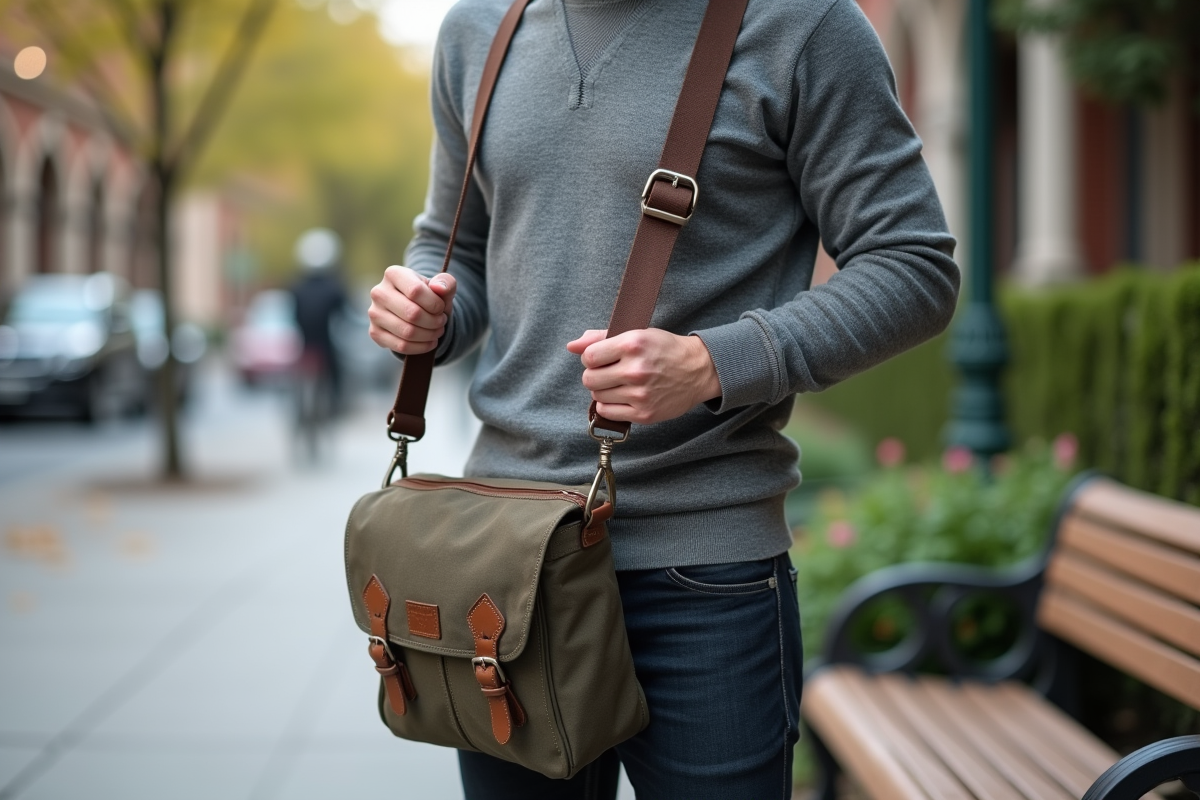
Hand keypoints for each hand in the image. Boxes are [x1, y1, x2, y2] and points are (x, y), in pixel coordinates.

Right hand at [368, 266, 456, 354]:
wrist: (416, 310)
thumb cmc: (429, 296)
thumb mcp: (441, 286)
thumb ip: (446, 283)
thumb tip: (438, 288)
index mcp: (393, 274)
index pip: (416, 291)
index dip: (434, 304)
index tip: (441, 308)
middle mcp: (379, 292)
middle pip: (412, 313)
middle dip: (434, 322)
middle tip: (442, 322)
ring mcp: (374, 313)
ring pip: (407, 332)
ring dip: (429, 335)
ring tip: (437, 331)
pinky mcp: (375, 332)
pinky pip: (401, 346)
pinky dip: (421, 347)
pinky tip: (430, 342)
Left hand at [567, 329, 720, 424]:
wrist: (698, 370)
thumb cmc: (665, 350)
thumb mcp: (636, 334)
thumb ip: (601, 338)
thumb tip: (572, 346)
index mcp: (633, 344)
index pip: (589, 357)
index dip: (590, 358)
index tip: (600, 359)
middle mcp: (636, 370)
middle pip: (589, 379)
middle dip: (594, 375)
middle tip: (608, 372)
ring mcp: (640, 394)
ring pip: (597, 396)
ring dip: (603, 391)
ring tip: (619, 384)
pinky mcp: (644, 414)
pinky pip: (608, 413)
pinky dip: (609, 406)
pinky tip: (621, 397)